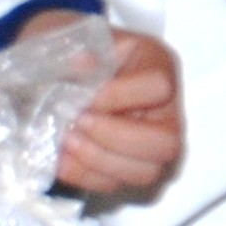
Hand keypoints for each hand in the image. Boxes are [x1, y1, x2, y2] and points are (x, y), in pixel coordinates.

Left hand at [56, 27, 184, 198]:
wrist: (58, 70)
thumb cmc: (73, 51)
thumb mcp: (76, 39)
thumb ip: (77, 51)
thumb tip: (80, 66)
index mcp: (157, 65)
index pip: (158, 87)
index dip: (119, 96)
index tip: (81, 98)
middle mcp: (166, 109)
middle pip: (167, 142)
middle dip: (115, 138)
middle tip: (76, 124)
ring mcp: (151, 144)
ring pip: (147, 172)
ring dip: (99, 161)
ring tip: (66, 141)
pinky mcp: (128, 168)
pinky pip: (116, 186)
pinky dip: (84, 176)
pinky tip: (60, 158)